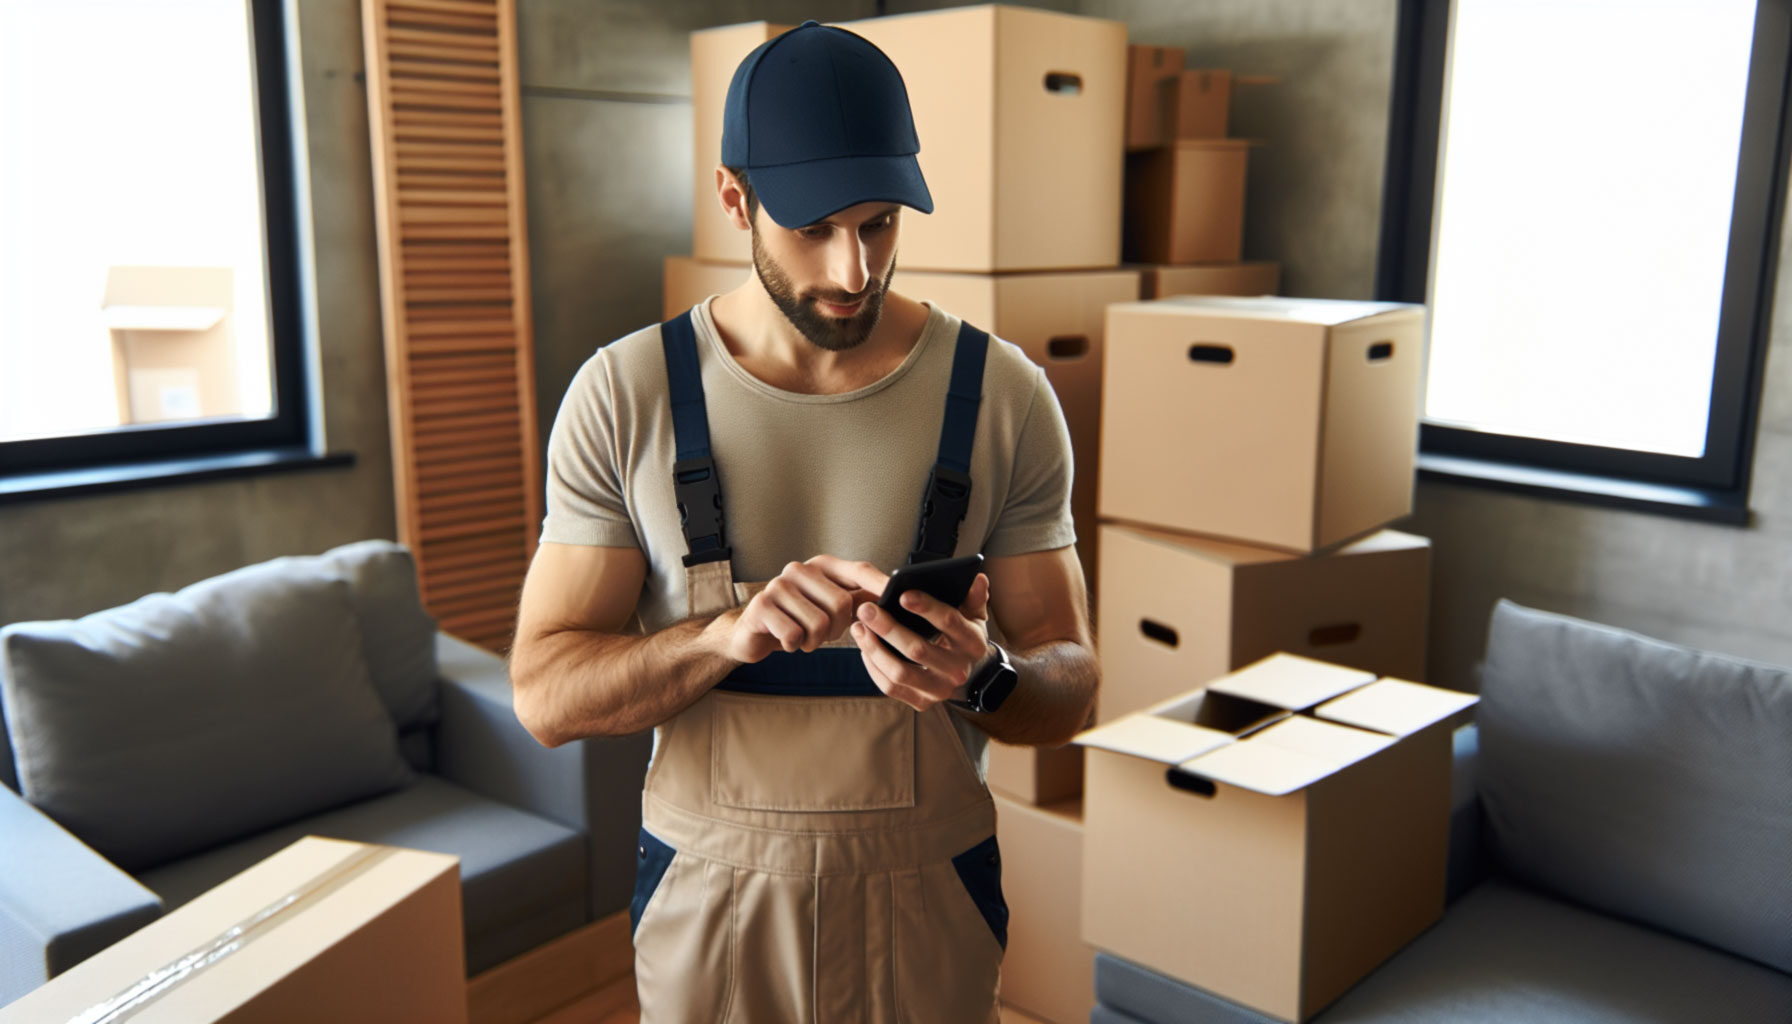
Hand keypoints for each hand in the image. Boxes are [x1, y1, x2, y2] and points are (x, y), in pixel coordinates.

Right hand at [719, 555, 886, 663]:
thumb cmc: (800, 620)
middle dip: (837, 629)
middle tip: (823, 633)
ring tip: (803, 636)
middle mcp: (800, 569)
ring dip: (815, 641)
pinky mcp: (761, 605)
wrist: (753, 633)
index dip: (881, 584)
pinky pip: (795, 635)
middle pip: (842, 604)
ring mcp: (778, 585)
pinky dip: (794, 646)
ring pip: (819, 623)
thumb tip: (895, 600)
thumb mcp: (831, 609)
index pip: (860, 570)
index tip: (901, 597)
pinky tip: (786, 640)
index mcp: (823, 566)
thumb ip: (860, 601)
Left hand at [850, 572, 992, 712]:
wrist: (967, 673)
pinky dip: (873, 667)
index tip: (902, 594)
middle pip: (917, 650)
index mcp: (973, 644)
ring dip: (874, 649)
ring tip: (858, 627)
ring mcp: (939, 690)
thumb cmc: (963, 636)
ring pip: (900, 672)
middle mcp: (958, 671)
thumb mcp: (974, 615)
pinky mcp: (922, 702)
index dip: (926, 607)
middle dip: (888, 627)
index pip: (949, 622)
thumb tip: (978, 579)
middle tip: (866, 609)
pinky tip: (864, 648)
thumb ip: (974, 597)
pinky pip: (890, 687)